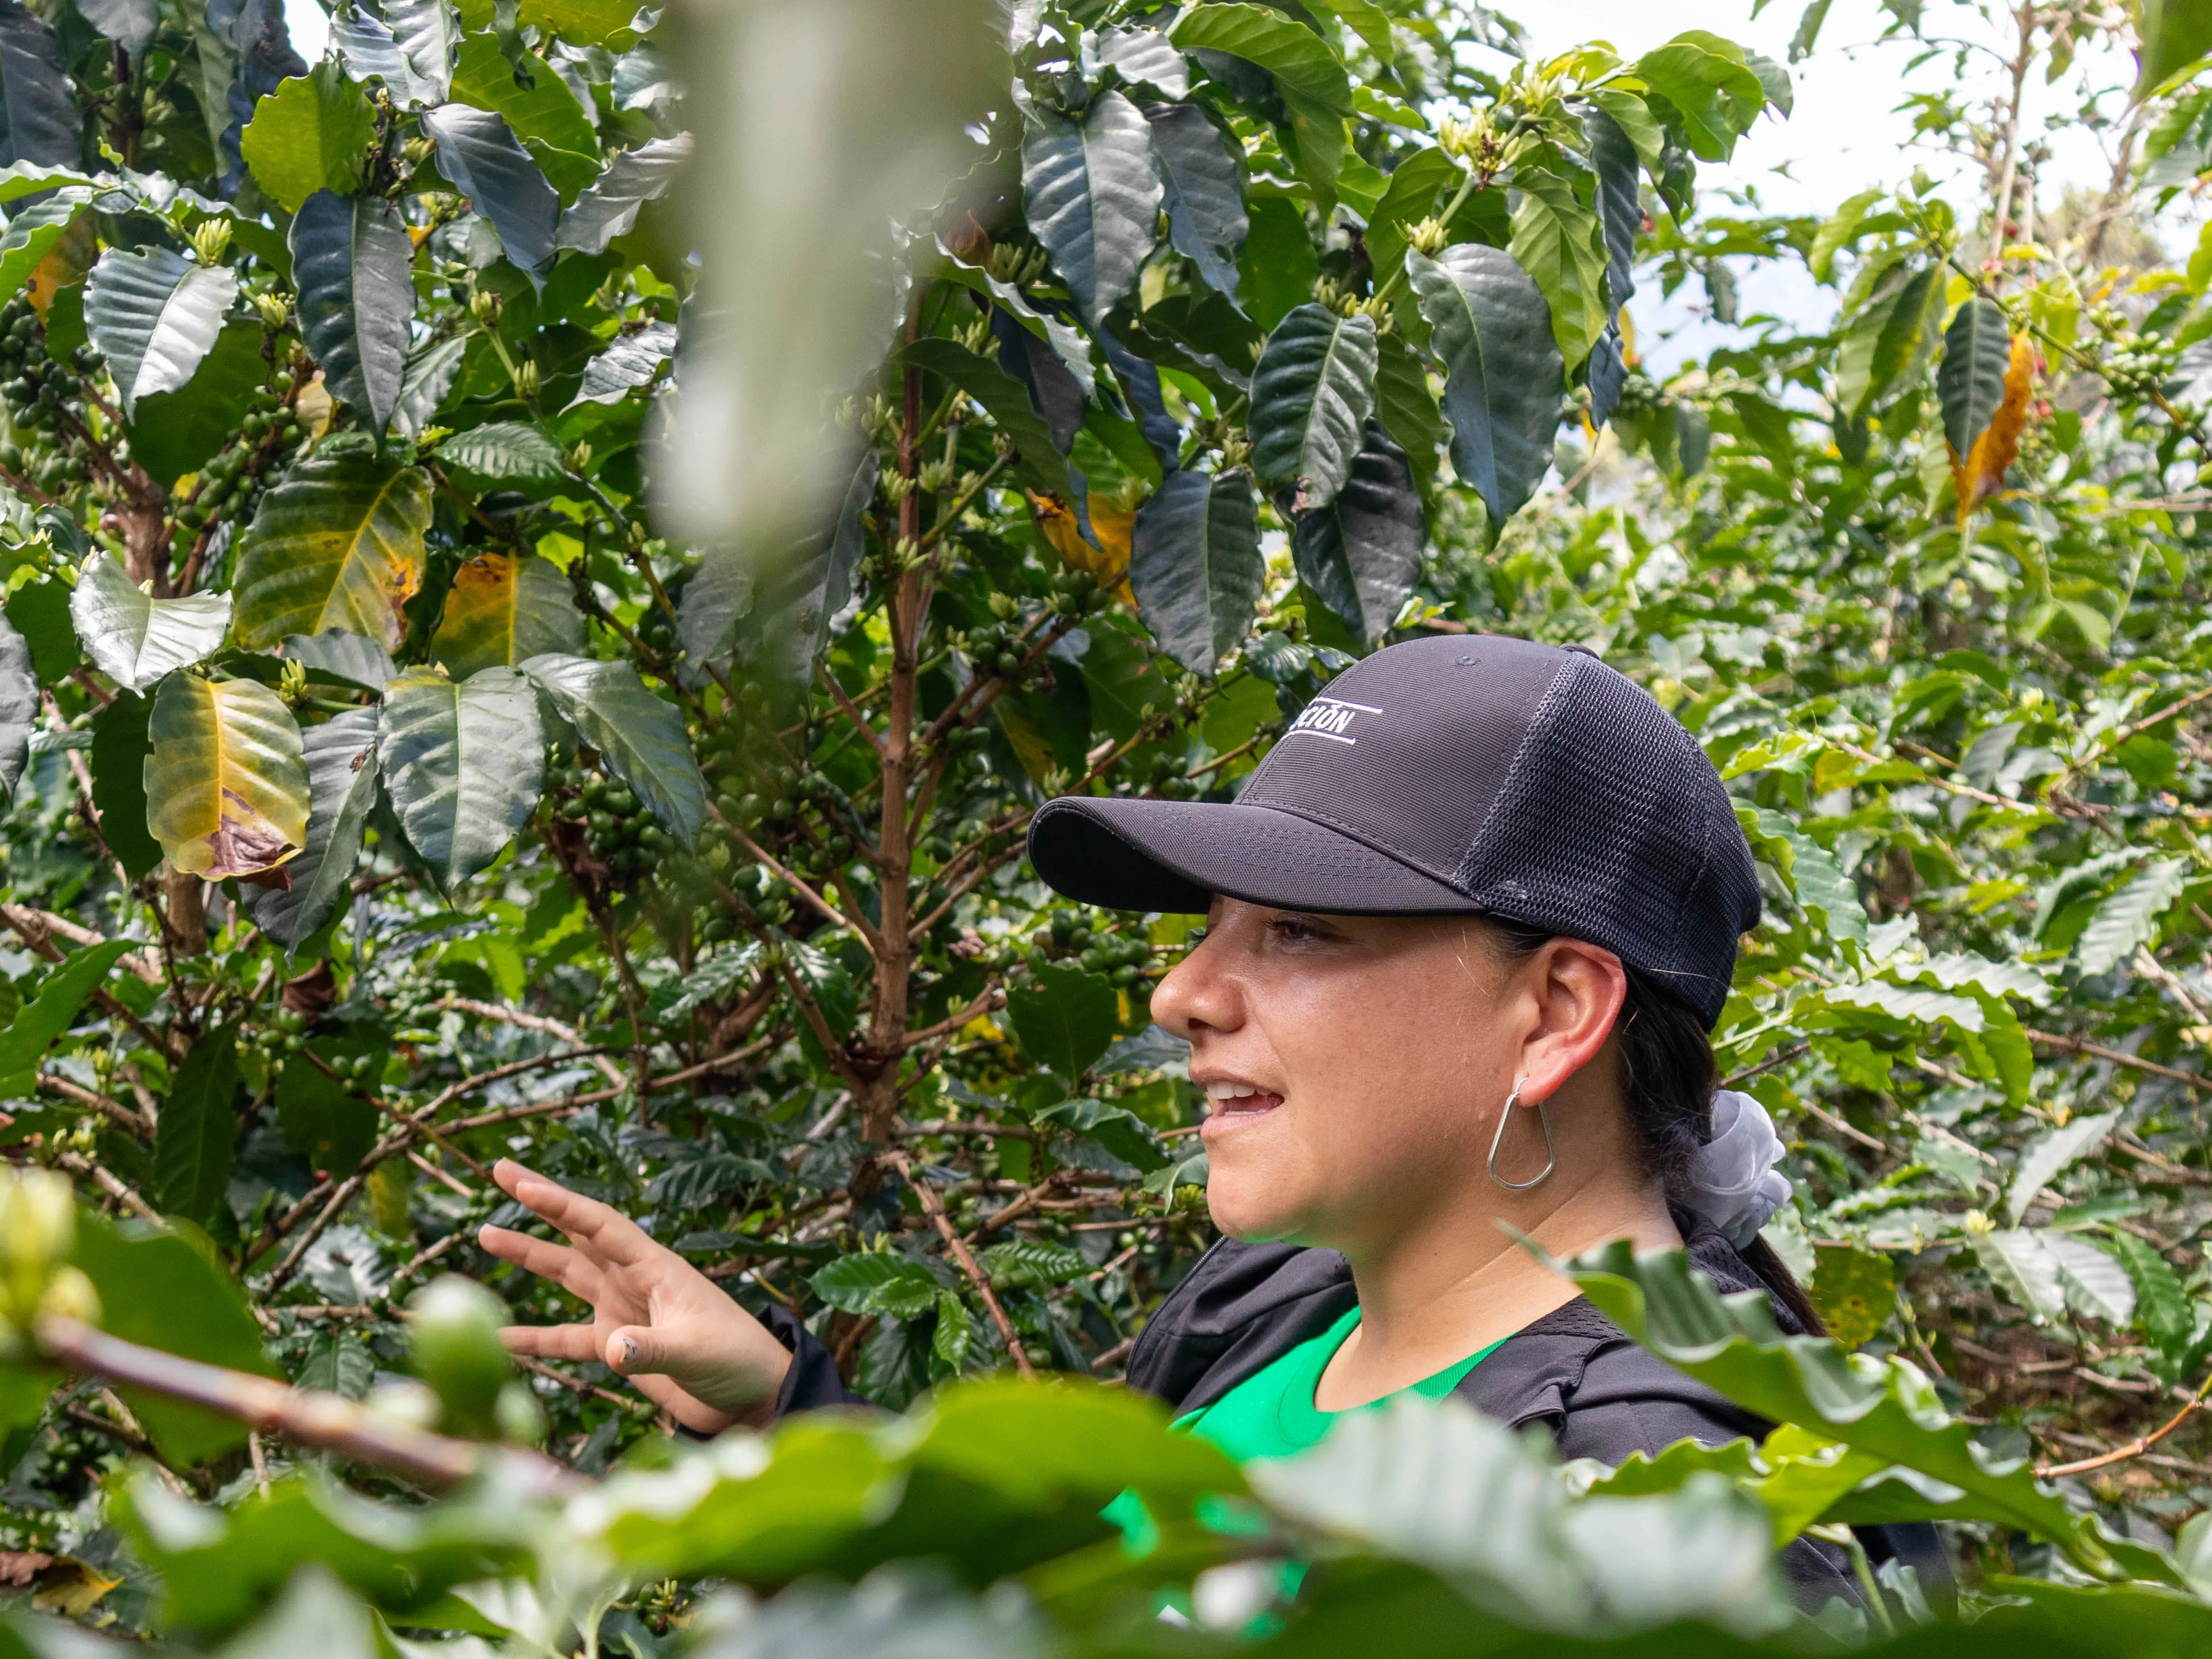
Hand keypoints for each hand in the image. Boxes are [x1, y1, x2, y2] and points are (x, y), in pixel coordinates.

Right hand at [476, 1159, 792, 1434]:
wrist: (751, 1397)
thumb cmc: (736, 1360)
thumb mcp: (697, 1351)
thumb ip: (653, 1350)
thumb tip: (611, 1348)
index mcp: (656, 1267)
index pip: (601, 1225)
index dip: (561, 1204)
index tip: (522, 1183)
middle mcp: (634, 1280)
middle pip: (577, 1234)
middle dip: (540, 1203)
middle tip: (501, 1170)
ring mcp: (622, 1311)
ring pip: (565, 1275)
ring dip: (529, 1256)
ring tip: (485, 1234)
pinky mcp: (617, 1348)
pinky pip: (563, 1339)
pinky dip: (531, 1338)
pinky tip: (497, 1337)